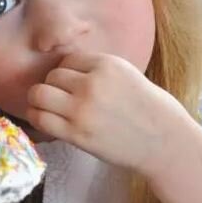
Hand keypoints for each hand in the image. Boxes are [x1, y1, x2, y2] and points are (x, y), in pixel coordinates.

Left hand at [25, 52, 193, 177]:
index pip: (68, 60)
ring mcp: (82, 109)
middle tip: (61, 99)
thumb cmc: (149, 110)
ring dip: (39, 100)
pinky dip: (37, 117)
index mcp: (107, 64)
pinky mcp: (76, 133)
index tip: (74, 85)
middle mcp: (92, 83)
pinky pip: (40, 118)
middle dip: (53, 86)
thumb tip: (66, 69)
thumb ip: (98, 70)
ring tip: (48, 108)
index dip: (68, 73)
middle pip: (51, 76)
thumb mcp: (127, 75)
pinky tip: (45, 120)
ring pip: (39, 94)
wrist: (164, 142)